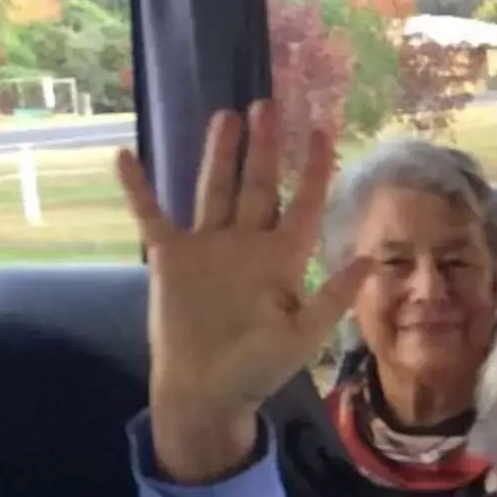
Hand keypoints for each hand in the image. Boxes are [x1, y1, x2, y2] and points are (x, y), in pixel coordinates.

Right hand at [118, 105, 367, 482]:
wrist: (205, 392)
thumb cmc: (257, 369)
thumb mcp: (303, 336)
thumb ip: (332, 297)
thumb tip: (369, 262)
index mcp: (282, 259)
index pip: (303, 204)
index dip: (314, 169)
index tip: (322, 131)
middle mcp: (246, 243)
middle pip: (258, 185)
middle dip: (264, 147)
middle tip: (268, 105)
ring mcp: (207, 246)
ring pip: (213, 189)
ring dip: (218, 154)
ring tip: (226, 115)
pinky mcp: (169, 258)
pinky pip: (151, 215)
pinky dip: (139, 189)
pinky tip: (128, 156)